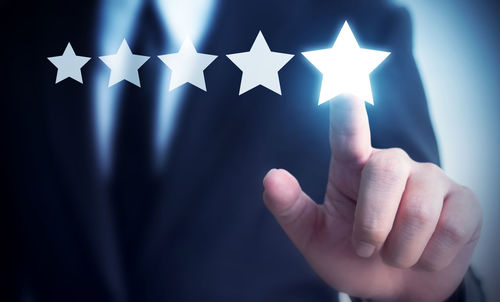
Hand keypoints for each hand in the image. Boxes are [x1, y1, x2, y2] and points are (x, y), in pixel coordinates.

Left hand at [262, 95, 481, 301]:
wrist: (396, 288)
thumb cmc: (354, 256)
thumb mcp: (315, 238)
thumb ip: (291, 209)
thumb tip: (270, 177)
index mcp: (352, 167)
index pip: (348, 133)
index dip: (347, 111)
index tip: (344, 83)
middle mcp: (393, 164)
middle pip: (385, 171)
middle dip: (372, 224)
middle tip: (366, 249)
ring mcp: (431, 180)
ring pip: (419, 209)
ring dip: (400, 250)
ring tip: (395, 255)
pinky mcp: (463, 202)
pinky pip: (451, 228)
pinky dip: (430, 257)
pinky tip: (426, 254)